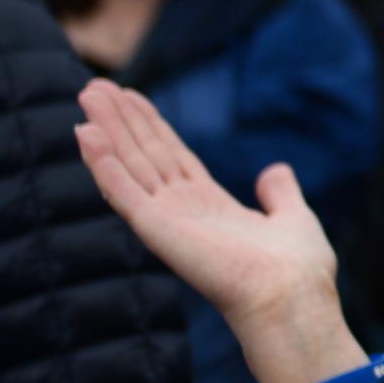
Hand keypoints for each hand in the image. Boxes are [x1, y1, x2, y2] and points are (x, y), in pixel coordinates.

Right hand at [75, 81, 364, 382]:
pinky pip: (124, 191)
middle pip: (144, 154)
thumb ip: (279, 193)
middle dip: (120, 120)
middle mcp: (182, 211)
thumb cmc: (296, 269)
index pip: (171, 156)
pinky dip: (103, 164)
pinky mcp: (158, 230)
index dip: (149, 126)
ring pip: (128, 165)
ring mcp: (167, 220)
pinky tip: (86, 135)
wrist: (292, 296)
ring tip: (87, 95)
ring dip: (106, 131)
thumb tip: (275, 171)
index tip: (129, 96)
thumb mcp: (292, 216)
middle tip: (94, 86)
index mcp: (210, 206)